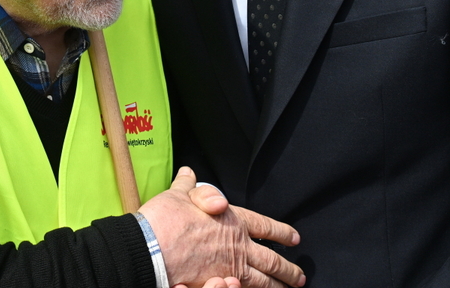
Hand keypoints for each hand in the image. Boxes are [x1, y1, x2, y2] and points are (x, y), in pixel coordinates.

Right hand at [139, 167, 304, 287]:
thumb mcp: (178, 196)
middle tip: (299, 276)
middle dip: (287, 269)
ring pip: (262, 280)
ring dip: (278, 285)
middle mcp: (237, 245)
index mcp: (232, 220)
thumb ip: (188, 186)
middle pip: (270, 259)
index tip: (294, 238)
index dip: (281, 232)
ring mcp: (230, 268)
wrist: (150, 248)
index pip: (264, 226)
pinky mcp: (218, 284)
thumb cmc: (164, 221)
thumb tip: (190, 173)